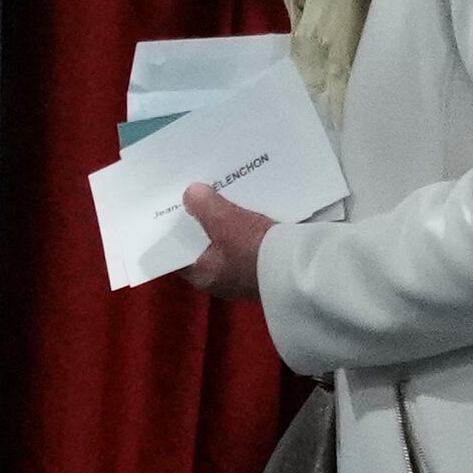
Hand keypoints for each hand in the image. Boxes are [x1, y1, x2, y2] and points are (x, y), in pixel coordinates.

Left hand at [179, 183, 272, 300]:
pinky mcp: (264, 267)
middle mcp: (220, 279)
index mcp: (203, 276)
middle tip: (195, 196)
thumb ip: (204, 206)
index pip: (177, 255)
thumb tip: (190, 193)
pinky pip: (248, 243)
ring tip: (220, 196)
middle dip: (200, 223)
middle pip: (202, 246)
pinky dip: (245, 227)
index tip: (170, 212)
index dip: (172, 233)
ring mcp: (243, 274)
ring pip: (226, 243)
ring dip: (225, 223)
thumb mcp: (225, 223)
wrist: (303, 268)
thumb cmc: (255, 251)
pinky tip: (247, 207)